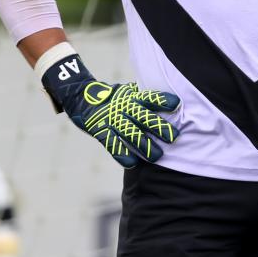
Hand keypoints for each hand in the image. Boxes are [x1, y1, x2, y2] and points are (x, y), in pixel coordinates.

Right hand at [39, 50, 179, 167]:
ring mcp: (111, 119)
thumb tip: (172, 106)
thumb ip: (144, 100)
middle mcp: (123, 107)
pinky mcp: (100, 130)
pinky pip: (112, 143)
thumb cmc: (112, 98)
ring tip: (158, 156)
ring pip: (130, 133)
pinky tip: (132, 163)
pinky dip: (122, 154)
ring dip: (145, 145)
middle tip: (175, 137)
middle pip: (144, 117)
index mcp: (132, 97)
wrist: (80, 96)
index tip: (177, 104)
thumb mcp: (128, 93)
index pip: (150, 97)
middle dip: (160, 127)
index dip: (162, 100)